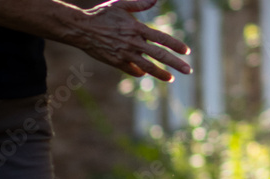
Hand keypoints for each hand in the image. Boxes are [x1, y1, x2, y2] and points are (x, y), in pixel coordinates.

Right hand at [76, 0, 190, 80]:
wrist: (81, 29)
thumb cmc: (102, 15)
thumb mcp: (120, 5)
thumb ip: (139, 4)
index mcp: (136, 28)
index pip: (161, 38)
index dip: (175, 45)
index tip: (187, 51)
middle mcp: (133, 42)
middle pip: (159, 55)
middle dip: (175, 64)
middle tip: (188, 70)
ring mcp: (125, 54)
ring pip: (148, 67)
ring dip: (161, 74)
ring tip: (171, 79)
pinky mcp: (117, 62)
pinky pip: (133, 70)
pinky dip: (141, 72)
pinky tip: (146, 72)